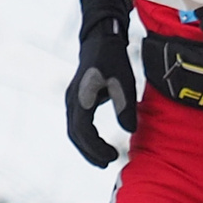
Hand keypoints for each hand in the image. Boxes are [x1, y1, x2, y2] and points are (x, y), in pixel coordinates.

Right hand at [65, 17, 136, 166]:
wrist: (100, 39)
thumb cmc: (113, 59)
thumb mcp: (124, 83)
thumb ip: (125, 107)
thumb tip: (130, 131)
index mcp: (82, 98)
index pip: (84, 131)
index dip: (97, 148)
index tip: (114, 156)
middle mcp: (72, 100)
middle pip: (76, 135)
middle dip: (90, 152)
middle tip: (108, 163)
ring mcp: (71, 99)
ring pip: (74, 130)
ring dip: (87, 146)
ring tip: (104, 158)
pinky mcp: (75, 98)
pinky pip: (76, 123)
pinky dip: (86, 137)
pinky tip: (98, 143)